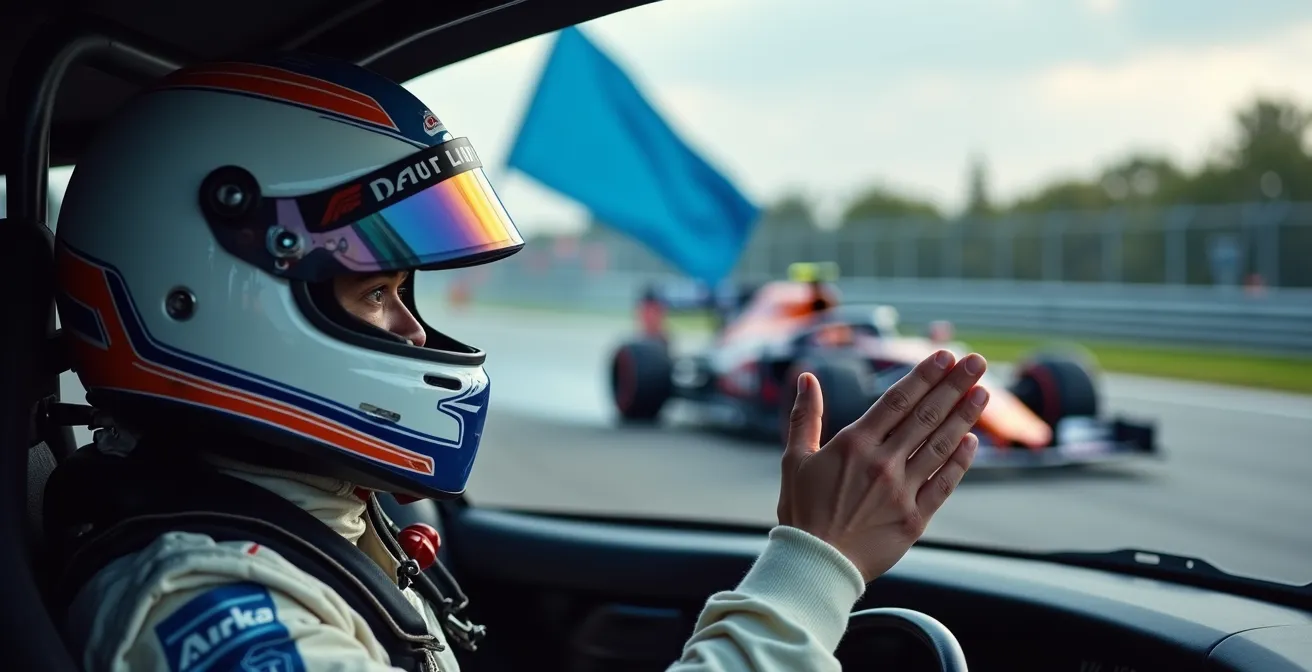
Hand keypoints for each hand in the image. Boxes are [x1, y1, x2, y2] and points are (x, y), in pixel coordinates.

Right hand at [776, 350, 988, 581]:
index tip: (944, 356)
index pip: (897, 400)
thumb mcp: (793, 459)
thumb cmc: (802, 513)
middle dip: (953, 385)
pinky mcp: (914, 518)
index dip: (924, 376)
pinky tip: (973, 442)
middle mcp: (882, 463)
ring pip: (940, 446)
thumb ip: (804, 417)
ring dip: (964, 417)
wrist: (815, 564)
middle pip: (925, 416)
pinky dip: (960, 462)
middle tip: (976, 362)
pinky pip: (944, 485)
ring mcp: (901, 491)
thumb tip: (806, 378)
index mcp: (853, 444)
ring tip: (982, 393)